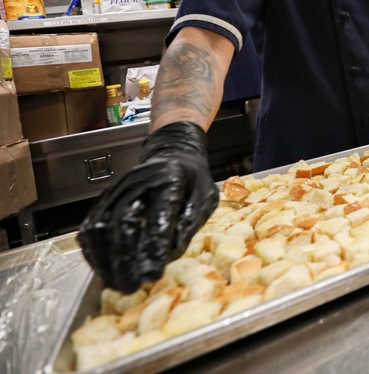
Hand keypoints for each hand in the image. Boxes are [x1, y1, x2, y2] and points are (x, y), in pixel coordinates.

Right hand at [78, 122, 218, 292]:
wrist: (173, 154)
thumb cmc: (192, 180)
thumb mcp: (205, 197)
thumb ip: (190, 222)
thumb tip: (169, 254)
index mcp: (170, 178)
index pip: (159, 213)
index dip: (154, 244)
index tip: (153, 273)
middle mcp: (137, 182)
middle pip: (122, 221)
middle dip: (124, 258)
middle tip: (130, 286)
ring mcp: (116, 190)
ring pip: (101, 226)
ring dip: (106, 259)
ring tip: (116, 284)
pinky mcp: (104, 199)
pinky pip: (91, 226)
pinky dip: (94, 251)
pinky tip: (103, 269)